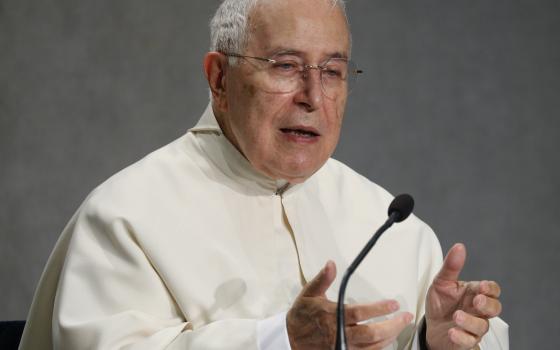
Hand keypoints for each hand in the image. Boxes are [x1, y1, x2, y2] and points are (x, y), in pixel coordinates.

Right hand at [287, 261, 412, 349]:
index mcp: (333, 316)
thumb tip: (331, 264)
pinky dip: (379, 349)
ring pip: (372, 347)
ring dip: (389, 337)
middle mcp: (340, 334)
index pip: (361, 313)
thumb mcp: (309, 293)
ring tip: (400, 327)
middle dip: (393, 326)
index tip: (394, 304)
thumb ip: (323, 279)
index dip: (380, 308)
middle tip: (406, 317)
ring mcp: (343, 347)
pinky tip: (387, 342)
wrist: (290, 339)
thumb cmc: (301, 315)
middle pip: (372, 333)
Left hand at [425, 243, 502, 349]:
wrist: (430, 325)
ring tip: (457, 316)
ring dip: (471, 322)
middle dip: (488, 305)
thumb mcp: (441, 282)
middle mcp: (477, 311)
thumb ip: (451, 266)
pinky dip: (462, 338)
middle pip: (494, 308)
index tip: (481, 287)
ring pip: (482, 327)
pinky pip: (469, 342)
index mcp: (474, 293)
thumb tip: (459, 246)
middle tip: (476, 300)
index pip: (492, 290)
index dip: (490, 289)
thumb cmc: (441, 303)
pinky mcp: (465, 342)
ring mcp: (473, 328)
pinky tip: (452, 331)